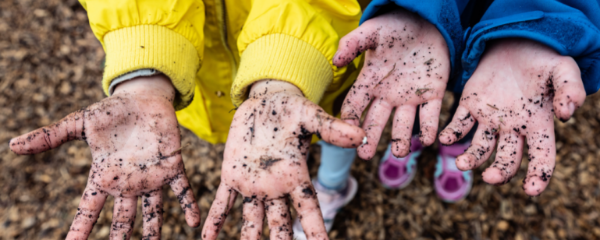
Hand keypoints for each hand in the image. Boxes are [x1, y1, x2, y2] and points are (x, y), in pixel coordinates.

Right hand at [9, 75, 200, 238]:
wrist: (142, 98)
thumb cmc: (112, 112)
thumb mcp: (79, 123)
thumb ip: (51, 136)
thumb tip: (13, 145)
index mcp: (105, 176)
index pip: (89, 209)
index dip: (81, 229)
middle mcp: (128, 183)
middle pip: (122, 219)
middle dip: (120, 238)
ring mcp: (152, 177)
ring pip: (153, 211)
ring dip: (155, 231)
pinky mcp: (172, 166)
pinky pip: (182, 189)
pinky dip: (189, 204)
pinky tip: (196, 222)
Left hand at [202, 80, 364, 239]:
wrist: (264, 101)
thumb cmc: (291, 108)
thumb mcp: (309, 115)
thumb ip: (330, 128)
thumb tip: (359, 135)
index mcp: (295, 175)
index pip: (308, 209)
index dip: (315, 230)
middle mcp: (276, 186)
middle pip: (280, 223)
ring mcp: (253, 184)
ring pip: (251, 219)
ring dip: (248, 238)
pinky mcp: (232, 175)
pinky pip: (223, 202)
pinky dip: (215, 220)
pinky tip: (206, 238)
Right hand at [333, 9, 449, 159]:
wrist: (425, 20)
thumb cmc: (395, 25)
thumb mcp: (372, 31)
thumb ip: (352, 43)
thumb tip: (335, 61)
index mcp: (371, 81)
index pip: (356, 103)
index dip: (350, 117)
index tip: (347, 131)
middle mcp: (388, 94)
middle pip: (376, 120)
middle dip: (370, 138)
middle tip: (364, 154)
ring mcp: (410, 96)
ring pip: (404, 123)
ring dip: (401, 139)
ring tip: (400, 153)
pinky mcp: (433, 93)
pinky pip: (430, 114)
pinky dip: (429, 128)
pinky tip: (429, 140)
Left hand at [439, 39, 584, 195]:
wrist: (516, 39)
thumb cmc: (543, 58)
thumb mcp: (563, 69)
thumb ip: (571, 90)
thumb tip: (566, 115)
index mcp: (538, 124)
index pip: (541, 157)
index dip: (538, 176)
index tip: (531, 191)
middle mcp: (513, 128)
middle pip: (507, 159)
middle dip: (500, 172)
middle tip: (490, 177)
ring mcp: (489, 119)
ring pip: (480, 147)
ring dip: (471, 159)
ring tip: (462, 164)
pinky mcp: (470, 105)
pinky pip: (459, 125)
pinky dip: (451, 134)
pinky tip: (445, 139)